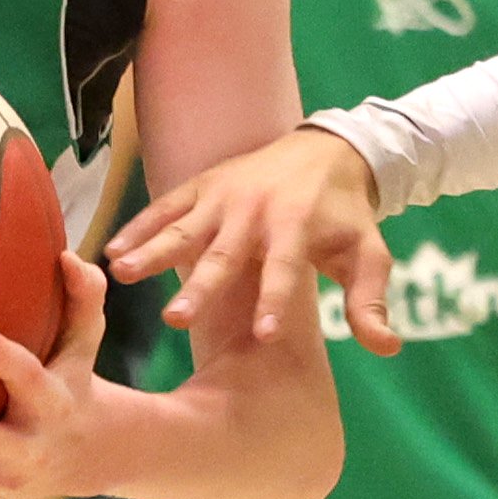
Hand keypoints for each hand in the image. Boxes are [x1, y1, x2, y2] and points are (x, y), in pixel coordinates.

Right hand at [107, 126, 392, 350]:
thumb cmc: (346, 216)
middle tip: (176, 320)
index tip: (261, 336)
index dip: (275, 301)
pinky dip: (138, 226)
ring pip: (184, 226)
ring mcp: (224, 195)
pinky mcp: (202, 185)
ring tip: (122, 273)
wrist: (326, 150)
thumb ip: (371, 301)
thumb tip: (387, 348)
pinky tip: (110, 251)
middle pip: (225, 254)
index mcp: (298, 226)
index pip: (286, 270)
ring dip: (153, 250)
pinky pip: (166, 206)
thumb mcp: (368, 254)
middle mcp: (256, 209)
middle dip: (201, 286)